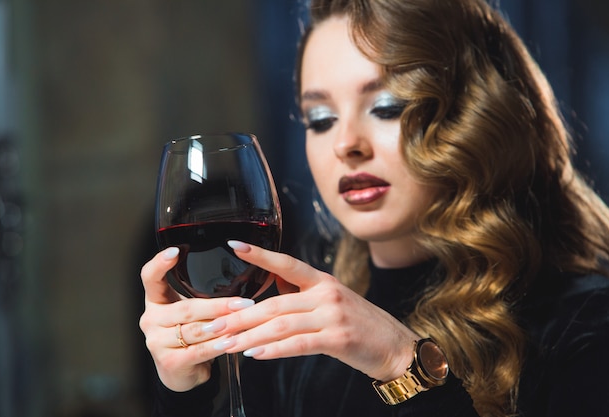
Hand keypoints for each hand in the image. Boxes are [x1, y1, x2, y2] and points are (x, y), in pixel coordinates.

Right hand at [139, 247, 254, 390]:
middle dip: (217, 306)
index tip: (175, 251)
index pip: (150, 278)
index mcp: (156, 301)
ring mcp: (157, 342)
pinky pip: (197, 351)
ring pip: (193, 330)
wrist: (181, 371)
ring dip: (220, 326)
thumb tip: (237, 279)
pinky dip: (216, 346)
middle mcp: (151, 319)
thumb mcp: (190, 311)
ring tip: (240, 321)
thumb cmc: (189, 334)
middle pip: (185, 308)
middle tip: (243, 303)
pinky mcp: (169, 362)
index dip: (160, 263)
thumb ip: (201, 295)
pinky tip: (230, 343)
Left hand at [208, 241, 420, 382]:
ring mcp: (333, 315)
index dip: (260, 254)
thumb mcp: (333, 301)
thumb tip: (271, 287)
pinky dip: (273, 350)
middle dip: (239, 316)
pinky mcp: (338, 338)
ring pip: (281, 324)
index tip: (234, 246)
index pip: (287, 263)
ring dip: (249, 337)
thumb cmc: (361, 325)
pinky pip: (298, 344)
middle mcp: (327, 293)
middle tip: (213, 324)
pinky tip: (255, 355)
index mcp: (323, 281)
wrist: (395, 347)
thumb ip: (303, 294)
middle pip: (274, 303)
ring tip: (225, 345)